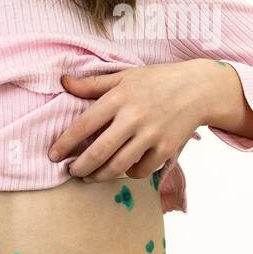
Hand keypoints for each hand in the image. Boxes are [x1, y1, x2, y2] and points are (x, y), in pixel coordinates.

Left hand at [48, 60, 216, 181]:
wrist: (199, 88)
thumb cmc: (158, 81)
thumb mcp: (125, 76)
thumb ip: (93, 84)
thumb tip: (63, 82)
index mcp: (119, 97)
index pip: (84, 124)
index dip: (65, 143)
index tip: (53, 155)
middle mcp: (134, 117)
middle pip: (99, 151)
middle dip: (80, 167)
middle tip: (72, 172)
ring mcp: (152, 134)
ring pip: (118, 166)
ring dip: (100, 176)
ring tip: (90, 176)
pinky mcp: (167, 148)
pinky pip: (141, 170)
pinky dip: (129, 174)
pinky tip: (123, 169)